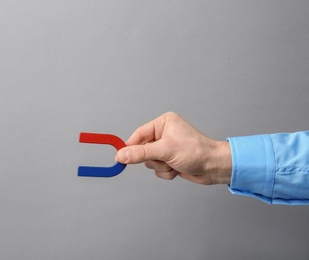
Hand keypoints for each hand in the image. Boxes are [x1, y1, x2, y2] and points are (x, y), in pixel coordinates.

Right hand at [116, 112, 231, 184]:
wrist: (214, 167)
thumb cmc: (196, 152)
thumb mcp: (165, 151)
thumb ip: (141, 153)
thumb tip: (121, 155)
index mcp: (163, 123)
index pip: (139, 134)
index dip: (129, 147)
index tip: (120, 157)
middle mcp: (165, 134)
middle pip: (143, 150)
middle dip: (154, 159)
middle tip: (165, 159)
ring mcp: (168, 148)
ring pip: (150, 162)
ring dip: (161, 167)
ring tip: (175, 163)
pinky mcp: (171, 160)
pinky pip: (158, 169)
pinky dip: (167, 172)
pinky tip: (178, 169)